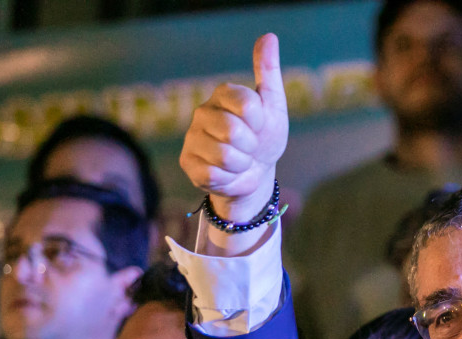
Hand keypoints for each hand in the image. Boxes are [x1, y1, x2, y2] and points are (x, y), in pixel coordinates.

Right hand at [180, 33, 288, 221]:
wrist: (256, 173)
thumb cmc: (265, 137)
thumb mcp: (274, 106)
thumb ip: (269, 72)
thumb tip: (269, 36)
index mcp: (223, 94)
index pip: (247, 104)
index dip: (260, 121)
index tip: (260, 125)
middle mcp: (203, 112)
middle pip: (233, 131)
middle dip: (251, 146)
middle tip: (250, 146)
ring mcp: (192, 137)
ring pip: (224, 155)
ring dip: (241, 164)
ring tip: (239, 160)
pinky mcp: (187, 162)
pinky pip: (213, 174)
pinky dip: (229, 178)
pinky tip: (227, 172)